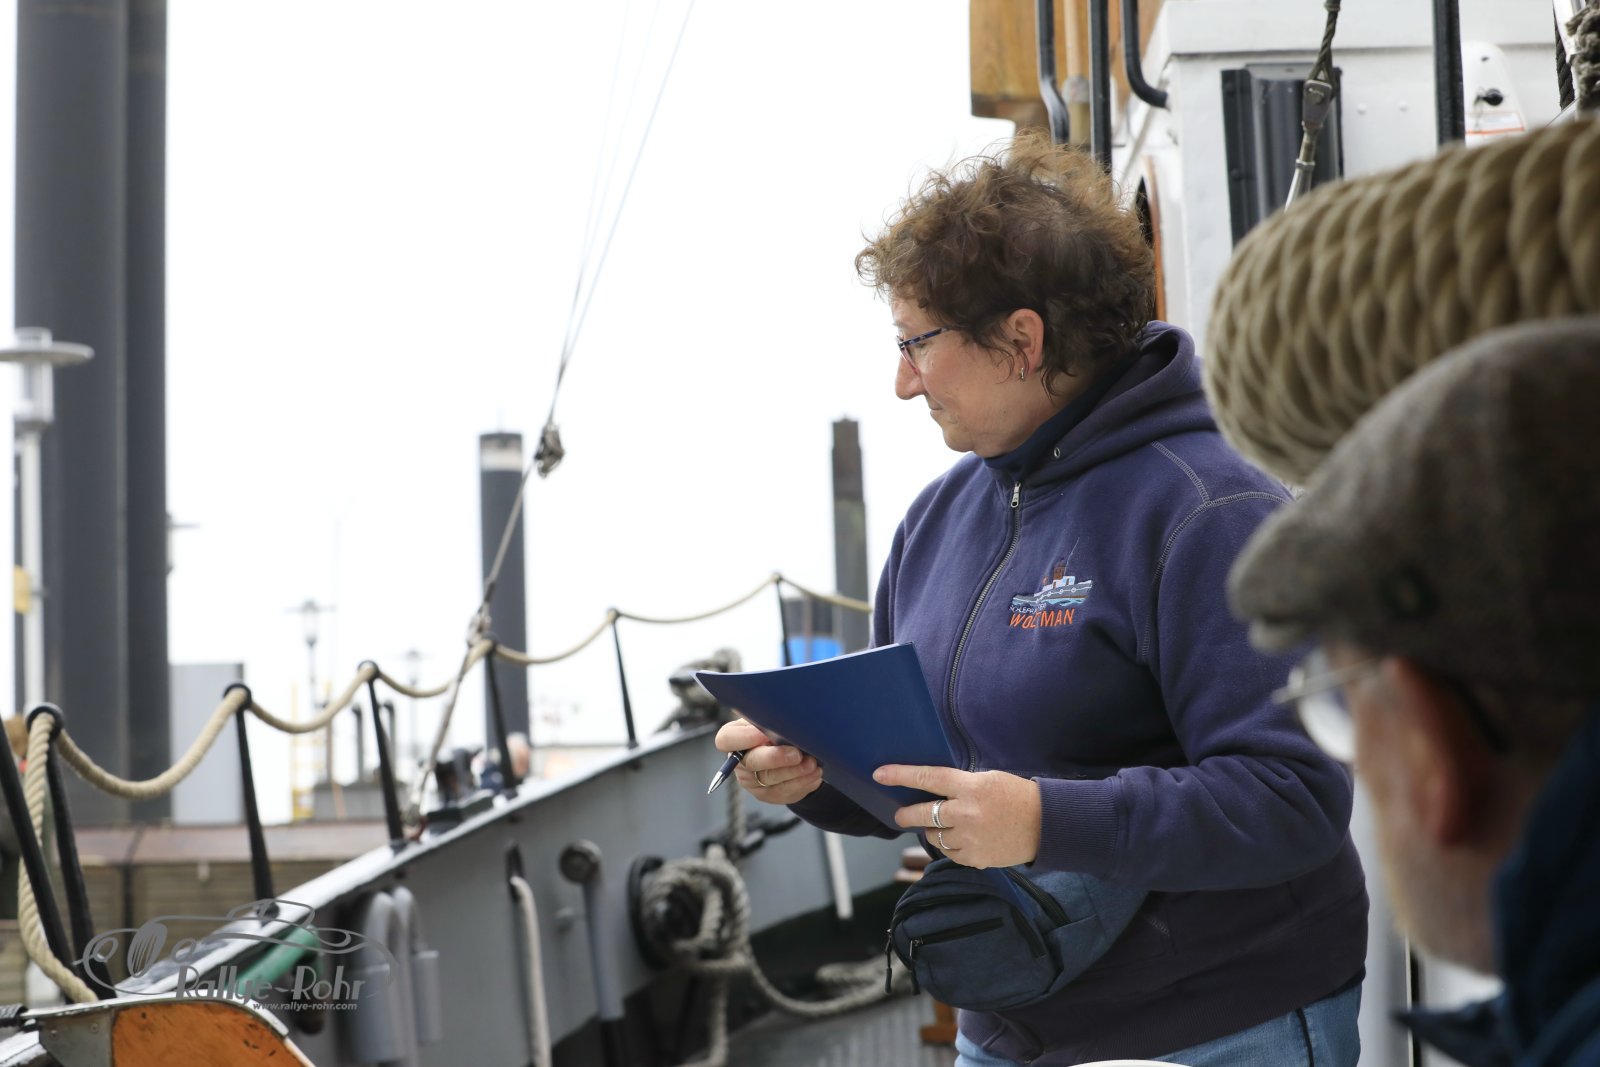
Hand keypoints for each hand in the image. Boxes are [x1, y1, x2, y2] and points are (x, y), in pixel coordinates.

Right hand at [713, 717, 821, 804]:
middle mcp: (740, 761)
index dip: (744, 738)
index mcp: (734, 738)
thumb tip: (778, 708)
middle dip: (776, 758)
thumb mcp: (770, 717)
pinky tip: (814, 773)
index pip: (726, 740)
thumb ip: (768, 715)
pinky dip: (802, 782)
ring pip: (771, 779)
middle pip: (752, 762)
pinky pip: (784, 791)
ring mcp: (753, 781)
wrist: (792, 748)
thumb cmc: (778, 727)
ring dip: (794, 772)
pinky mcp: (769, 794)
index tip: (764, 734)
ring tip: (812, 763)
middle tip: (797, 753)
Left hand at [875, 764, 1041, 868]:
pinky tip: (963, 839)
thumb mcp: (987, 779)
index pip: (927, 778)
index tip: (879, 774)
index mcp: (970, 786)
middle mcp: (965, 812)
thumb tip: (930, 790)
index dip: (900, 775)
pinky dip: (950, 846)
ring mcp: (969, 838)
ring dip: (932, 831)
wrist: (1045, 825)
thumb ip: (960, 785)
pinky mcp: (974, 859)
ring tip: (946, 826)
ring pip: (933, 836)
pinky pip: (948, 853)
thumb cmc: (1016, 796)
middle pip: (922, 814)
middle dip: (905, 815)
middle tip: (899, 815)